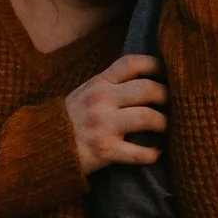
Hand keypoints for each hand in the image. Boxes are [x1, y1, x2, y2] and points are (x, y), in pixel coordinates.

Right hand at [66, 54, 167, 173]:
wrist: (42, 147)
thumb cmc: (71, 119)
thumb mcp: (86, 92)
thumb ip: (111, 83)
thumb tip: (146, 77)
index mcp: (99, 83)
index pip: (131, 63)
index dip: (155, 65)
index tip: (167, 73)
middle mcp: (101, 100)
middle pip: (147, 89)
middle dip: (167, 96)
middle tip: (174, 105)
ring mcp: (103, 125)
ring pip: (147, 117)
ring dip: (164, 123)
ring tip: (167, 128)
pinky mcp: (105, 150)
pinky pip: (138, 152)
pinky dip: (152, 154)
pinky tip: (156, 153)